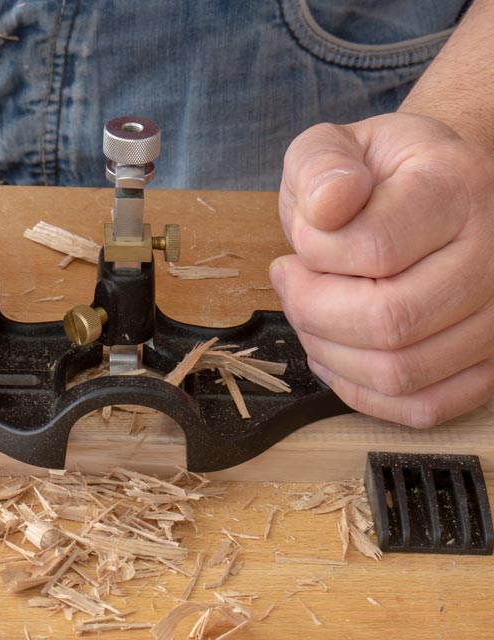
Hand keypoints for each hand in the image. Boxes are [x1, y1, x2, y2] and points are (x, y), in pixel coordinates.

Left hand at [272, 113, 493, 426]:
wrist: (435, 193)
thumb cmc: (375, 176)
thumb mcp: (335, 147)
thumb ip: (320, 165)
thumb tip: (327, 206)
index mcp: (458, 186)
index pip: (374, 248)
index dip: (315, 251)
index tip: (302, 237)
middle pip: (389, 321)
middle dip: (313, 310)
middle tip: (294, 283)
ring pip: (401, 372)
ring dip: (329, 351)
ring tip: (313, 313)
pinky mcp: (489, 362)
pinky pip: (423, 406)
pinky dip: (362, 390)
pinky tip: (337, 352)